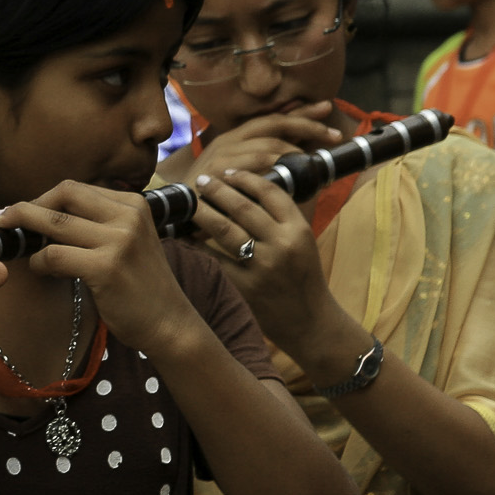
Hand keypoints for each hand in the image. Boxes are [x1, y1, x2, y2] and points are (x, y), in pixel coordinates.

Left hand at [0, 181, 199, 354]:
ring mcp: (119, 240)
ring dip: (27, 235)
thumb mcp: (127, 240)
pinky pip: (54, 255)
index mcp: (132, 204)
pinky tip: (41, 270)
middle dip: (26, 206)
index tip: (20, 212)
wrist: (169, 323)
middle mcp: (128, 215)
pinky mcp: (106, 267)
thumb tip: (42, 212)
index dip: (41, 199)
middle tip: (3, 221)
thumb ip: (96, 222)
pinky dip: (38, 262)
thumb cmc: (139, 285)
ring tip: (21, 249)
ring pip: (53, 223)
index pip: (74, 188)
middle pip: (63, 194)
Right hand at [179, 103, 344, 183]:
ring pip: (267, 145)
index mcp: (236, 138)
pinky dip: (274, 168)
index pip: (273, 118)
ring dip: (293, 153)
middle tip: (332, 134)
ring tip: (310, 163)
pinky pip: (255, 164)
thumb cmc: (216, 198)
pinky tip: (288, 176)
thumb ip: (270, 164)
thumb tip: (304, 157)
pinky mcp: (217, 169)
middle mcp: (229, 139)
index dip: (301, 112)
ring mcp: (222, 153)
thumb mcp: (245, 176)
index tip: (326, 106)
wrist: (179, 213)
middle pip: (274, 123)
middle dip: (307, 125)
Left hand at [190, 166, 343, 356]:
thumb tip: (244, 189)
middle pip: (242, 207)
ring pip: (224, 230)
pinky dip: (197, 245)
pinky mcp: (245, 287)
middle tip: (201, 181)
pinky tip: (185, 235)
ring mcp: (262, 267)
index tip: (228, 173)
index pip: (270, 192)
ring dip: (202, 212)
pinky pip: (214, 258)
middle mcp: (282, 245)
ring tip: (191, 203)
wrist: (310, 321)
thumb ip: (280, 218)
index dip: (245, 178)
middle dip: (217, 190)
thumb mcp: (302, 242)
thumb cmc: (302, 277)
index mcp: (298, 230)